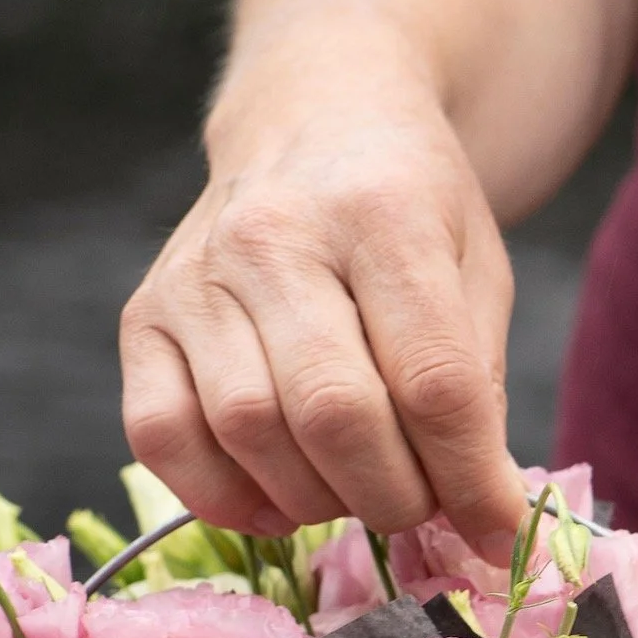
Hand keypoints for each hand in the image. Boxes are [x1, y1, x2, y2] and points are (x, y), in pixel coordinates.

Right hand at [120, 47, 526, 557]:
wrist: (313, 114)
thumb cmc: (406, 205)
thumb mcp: (476, 268)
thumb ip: (476, 387)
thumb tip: (481, 517)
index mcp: (381, 209)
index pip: (430, 379)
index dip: (468, 475)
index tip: (492, 523)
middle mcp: (273, 235)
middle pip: (334, 415)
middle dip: (391, 495)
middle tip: (415, 504)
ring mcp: (195, 277)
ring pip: (250, 434)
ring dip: (315, 500)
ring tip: (351, 490)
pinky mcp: (144, 319)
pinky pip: (163, 439)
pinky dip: (222, 495)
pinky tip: (274, 495)